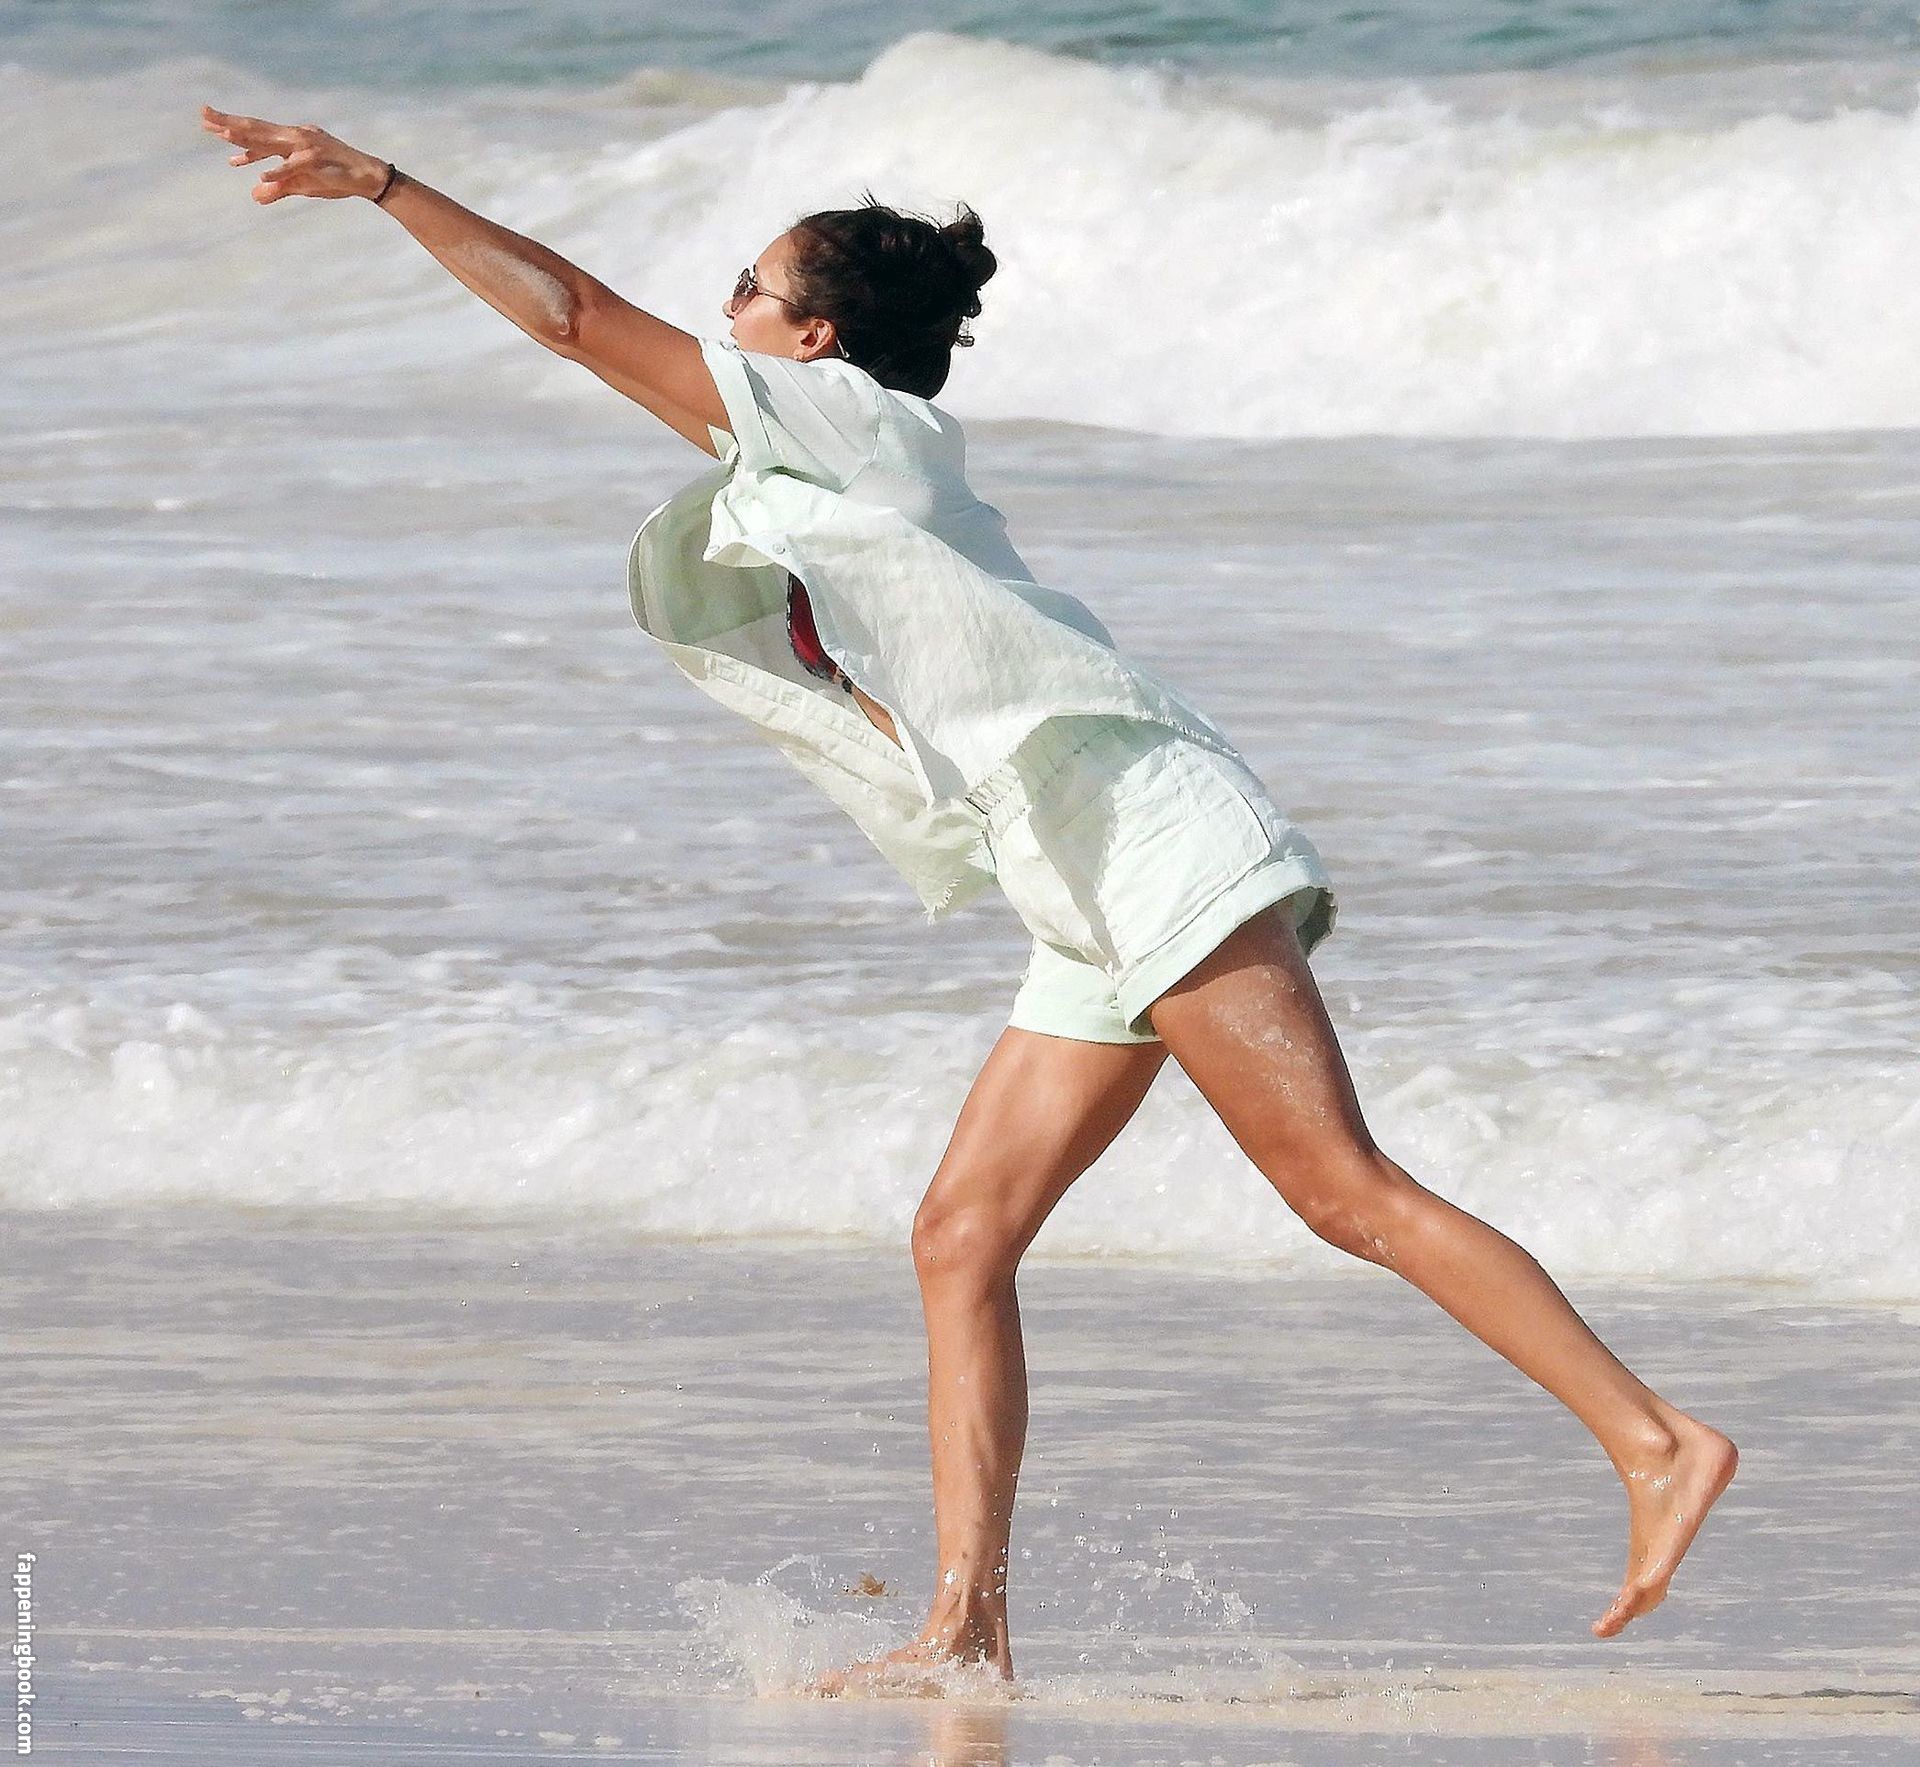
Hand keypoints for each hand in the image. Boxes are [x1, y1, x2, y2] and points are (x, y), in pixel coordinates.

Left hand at [200, 104, 389, 203]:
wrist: (369, 178)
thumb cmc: (337, 179)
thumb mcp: (303, 185)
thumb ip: (279, 188)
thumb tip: (254, 196)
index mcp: (291, 139)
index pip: (256, 133)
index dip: (232, 129)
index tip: (208, 124)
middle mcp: (295, 136)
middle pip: (256, 129)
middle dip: (229, 122)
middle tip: (203, 115)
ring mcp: (306, 146)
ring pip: (270, 141)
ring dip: (246, 139)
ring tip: (222, 135)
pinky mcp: (318, 160)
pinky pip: (293, 167)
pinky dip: (278, 171)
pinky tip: (261, 176)